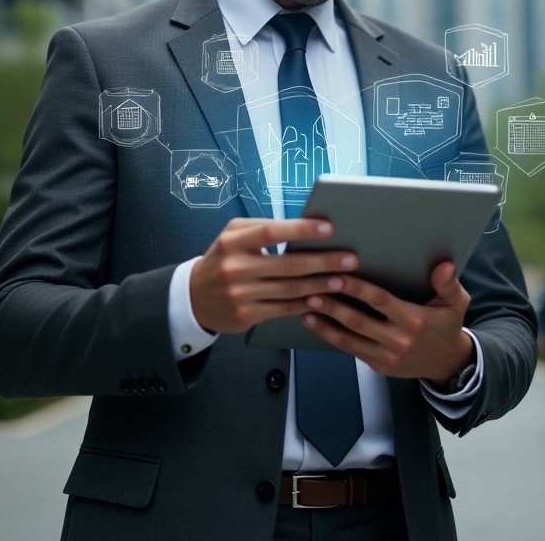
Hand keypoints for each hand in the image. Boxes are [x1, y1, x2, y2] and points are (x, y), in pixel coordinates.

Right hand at [189, 217, 358, 333]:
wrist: (195, 296)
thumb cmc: (223, 258)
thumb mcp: (233, 236)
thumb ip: (263, 229)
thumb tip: (304, 228)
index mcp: (233, 241)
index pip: (271, 232)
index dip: (301, 229)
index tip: (328, 228)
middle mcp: (235, 267)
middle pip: (288, 264)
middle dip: (323, 261)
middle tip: (349, 259)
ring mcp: (240, 294)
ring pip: (290, 289)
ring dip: (321, 285)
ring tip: (343, 279)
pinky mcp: (246, 315)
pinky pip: (283, 308)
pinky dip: (305, 304)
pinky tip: (322, 298)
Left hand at [300, 260, 472, 382]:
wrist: (447, 363)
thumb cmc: (447, 326)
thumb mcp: (456, 303)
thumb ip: (448, 284)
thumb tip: (444, 265)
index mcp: (414, 320)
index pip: (380, 301)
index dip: (357, 289)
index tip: (338, 276)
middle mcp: (398, 340)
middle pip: (359, 321)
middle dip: (334, 306)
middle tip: (312, 291)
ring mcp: (387, 356)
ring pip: (350, 339)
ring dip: (326, 325)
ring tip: (306, 309)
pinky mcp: (379, 366)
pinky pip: (352, 351)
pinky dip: (332, 338)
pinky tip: (317, 325)